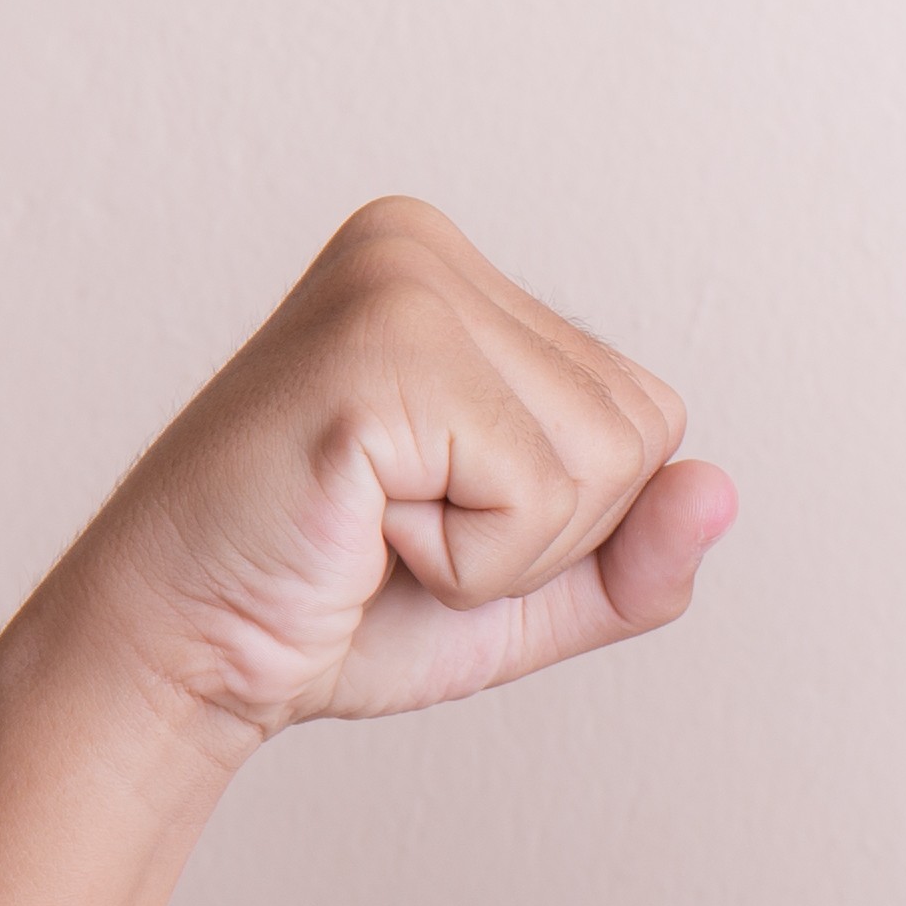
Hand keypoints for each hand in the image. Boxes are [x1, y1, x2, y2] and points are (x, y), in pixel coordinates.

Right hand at [24, 197, 734, 763]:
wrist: (180, 659)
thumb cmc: (338, 611)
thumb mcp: (529, 592)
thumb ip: (640, 552)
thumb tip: (724, 489)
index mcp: (460, 275)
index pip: (649, 415)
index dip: (564, 520)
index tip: (426, 516)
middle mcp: (423, 246)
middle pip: (638, 434)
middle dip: (538, 534)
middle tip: (392, 531)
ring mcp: (397, 283)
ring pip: (599, 467)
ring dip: (496, 550)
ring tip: (371, 526)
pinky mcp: (377, 353)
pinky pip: (534, 497)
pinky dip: (464, 561)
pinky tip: (357, 530)